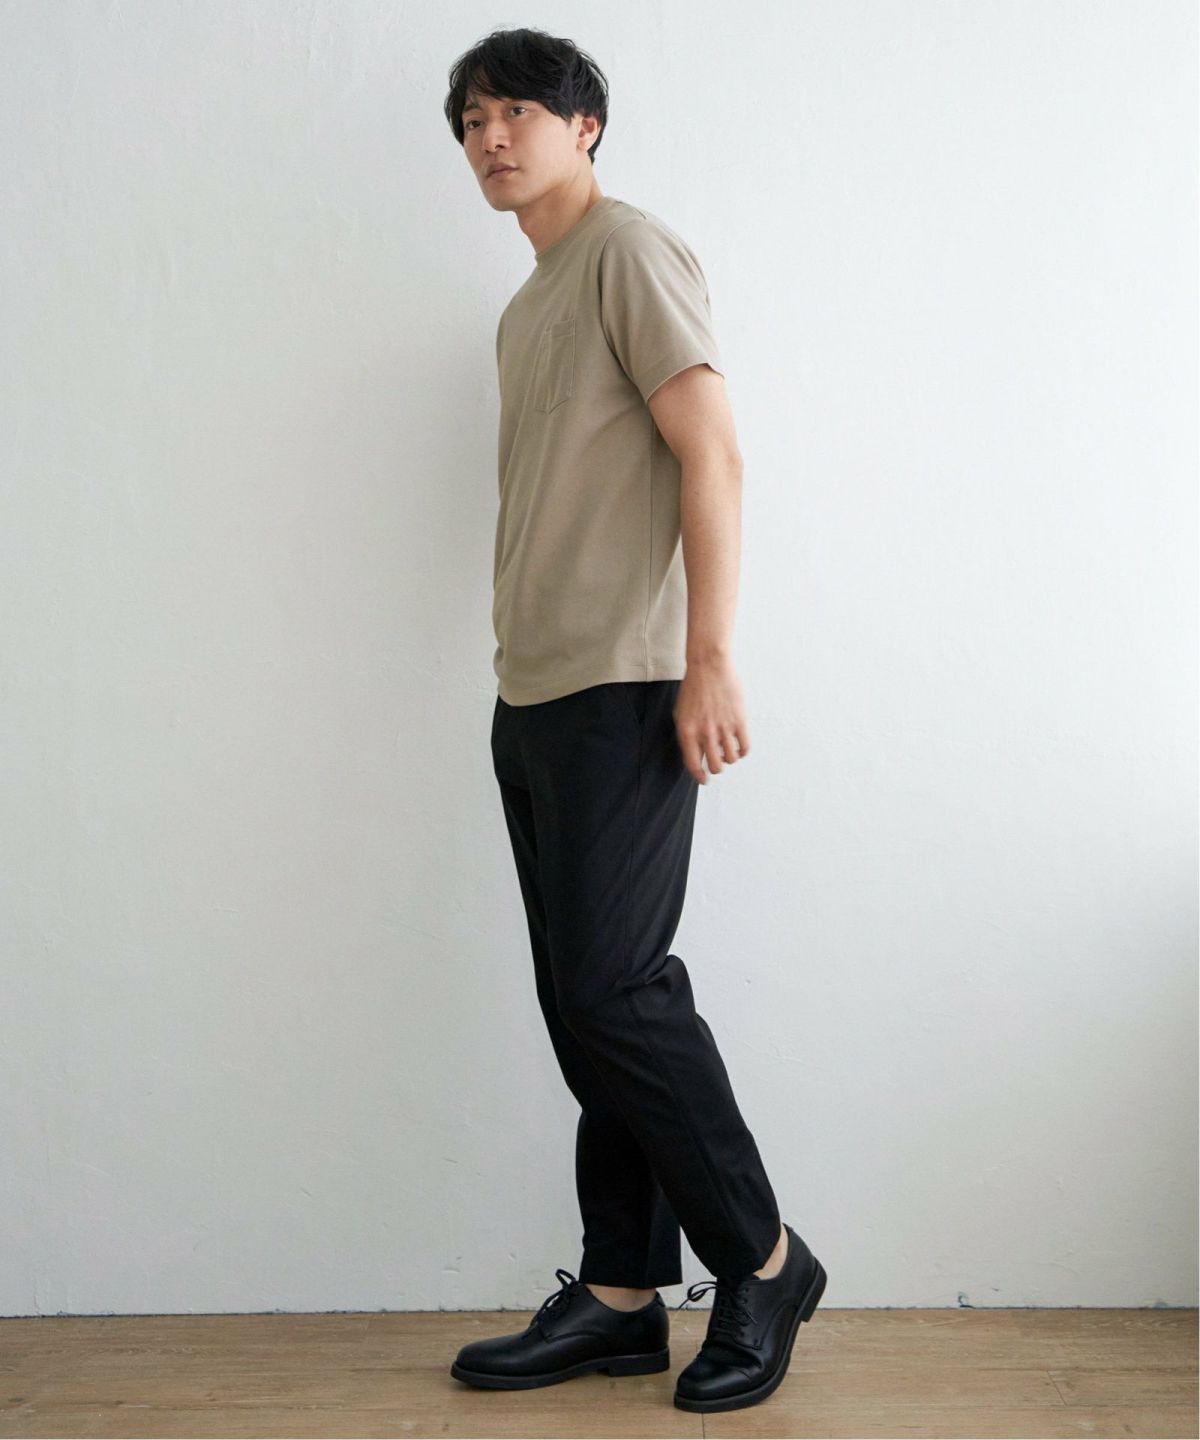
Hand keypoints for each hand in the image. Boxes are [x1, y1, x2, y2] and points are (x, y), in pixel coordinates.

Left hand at [674, 657, 750, 784]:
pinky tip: (739, 746)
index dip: (700, 776)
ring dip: (730, 758)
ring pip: (731, 759)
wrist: (708, 666)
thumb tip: (696, 754)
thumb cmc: (693, 688)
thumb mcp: (681, 713)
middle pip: (716, 765)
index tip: (704, 780)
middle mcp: (705, 733)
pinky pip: (744, 747)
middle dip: (716, 768)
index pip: (694, 765)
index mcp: (688, 732)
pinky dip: (742, 752)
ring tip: (728, 750)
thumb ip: (687, 735)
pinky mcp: (739, 721)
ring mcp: (723, 728)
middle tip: (718, 762)